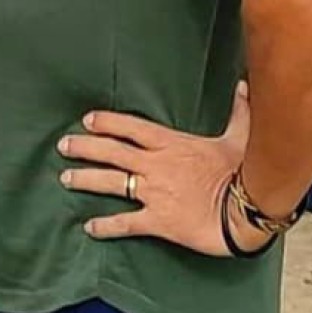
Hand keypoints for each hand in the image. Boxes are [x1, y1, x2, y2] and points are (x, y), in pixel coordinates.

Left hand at [57, 84, 250, 257]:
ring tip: (65, 179)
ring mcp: (154, 193)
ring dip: (86, 180)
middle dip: (84, 148)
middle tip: (63, 146)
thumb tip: (243, 85)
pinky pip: (125, 223)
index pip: (131, 127)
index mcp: (171, 144)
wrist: (249, 211)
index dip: (106, 122)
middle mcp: (156, 165)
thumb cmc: (245, 173)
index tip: (87, 120)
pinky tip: (89, 227)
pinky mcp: (158, 221)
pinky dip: (106, 226)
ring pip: (111, 183)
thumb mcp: (241, 137)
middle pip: (111, 152)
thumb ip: (239, 111)